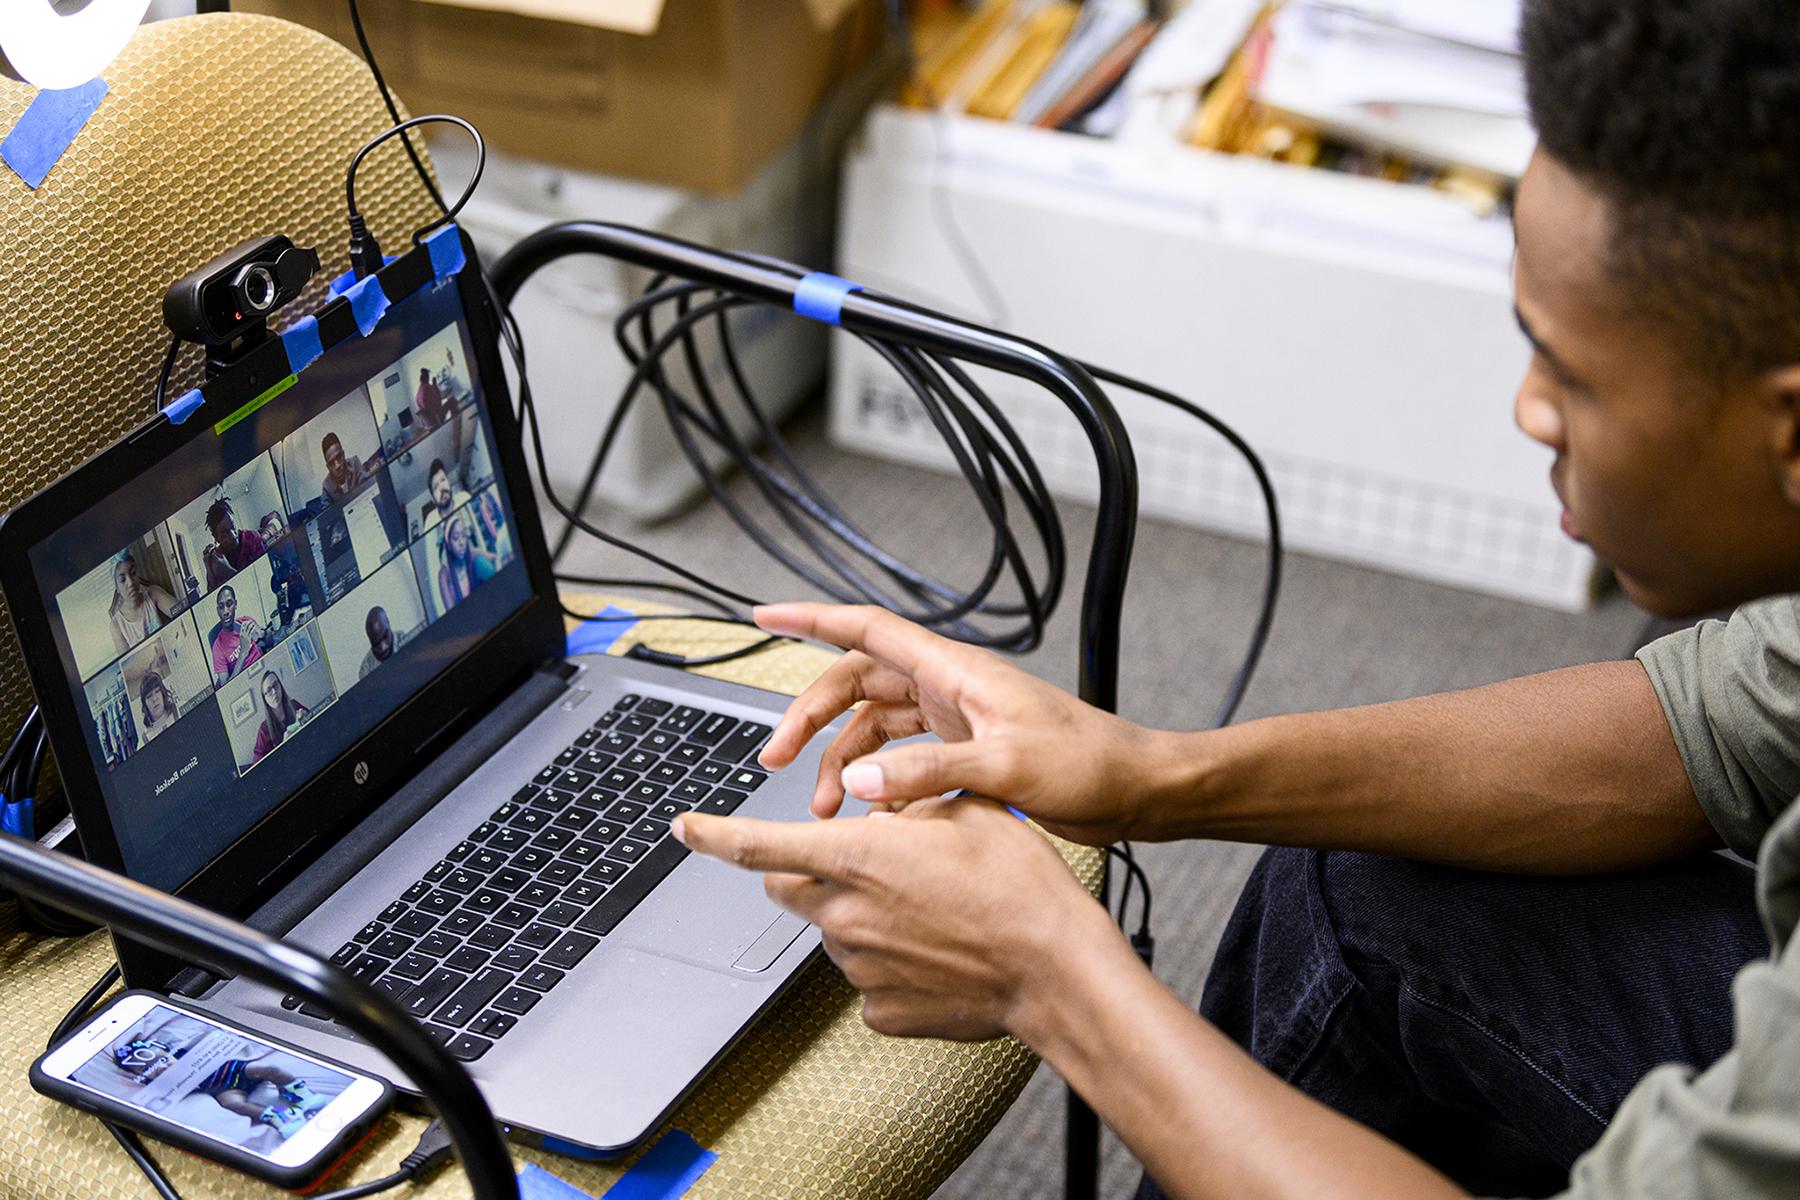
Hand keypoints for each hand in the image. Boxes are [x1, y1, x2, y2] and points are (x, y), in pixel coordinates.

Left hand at [672, 798, 1116, 1039]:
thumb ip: (908, 804)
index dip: (713, 834)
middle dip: (808, 872)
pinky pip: (869, 981)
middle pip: (791, 889)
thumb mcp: (966, 809)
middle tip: (865, 865)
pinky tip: (937, 954)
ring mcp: (860, 968)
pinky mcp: (881, 1011)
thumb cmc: (1019, 886)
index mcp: (858, 857)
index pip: (760, 845)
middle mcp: (846, 914)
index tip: (685, 827)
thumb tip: (884, 809)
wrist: (1056, 968)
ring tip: (932, 913)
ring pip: (836, 932)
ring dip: (863, 917)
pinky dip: (891, 965)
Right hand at [754, 603, 1159, 844]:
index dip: (812, 618)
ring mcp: (957, 720)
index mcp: (956, 672)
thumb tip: (859, 780)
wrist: (1136, 791)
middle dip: (811, 718)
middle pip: (857, 686)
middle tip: (777, 759)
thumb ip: (927, 772)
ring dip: (842, 762)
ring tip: (824, 808)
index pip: (867, 629)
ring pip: (874, 729)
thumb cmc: (1089, 765)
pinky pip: (900, 759)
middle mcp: (951, 688)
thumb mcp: (1005, 768)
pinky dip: (876, 783)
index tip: (765, 614)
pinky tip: (871, 816)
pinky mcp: (967, 753)